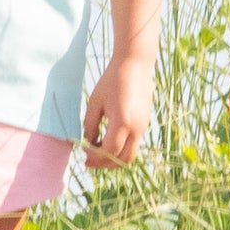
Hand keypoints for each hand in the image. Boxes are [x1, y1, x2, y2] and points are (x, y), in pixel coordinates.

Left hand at [83, 53, 155, 168]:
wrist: (135, 65)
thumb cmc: (112, 80)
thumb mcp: (95, 102)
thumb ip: (90, 125)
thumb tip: (89, 142)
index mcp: (122, 122)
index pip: (109, 151)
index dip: (95, 158)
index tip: (84, 155)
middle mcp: (136, 128)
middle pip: (122, 159)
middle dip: (105, 164)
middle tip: (89, 161)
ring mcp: (143, 127)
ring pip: (130, 155)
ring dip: (114, 159)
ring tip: (97, 153)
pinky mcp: (145, 124)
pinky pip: (134, 145)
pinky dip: (121, 150)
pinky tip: (107, 142)